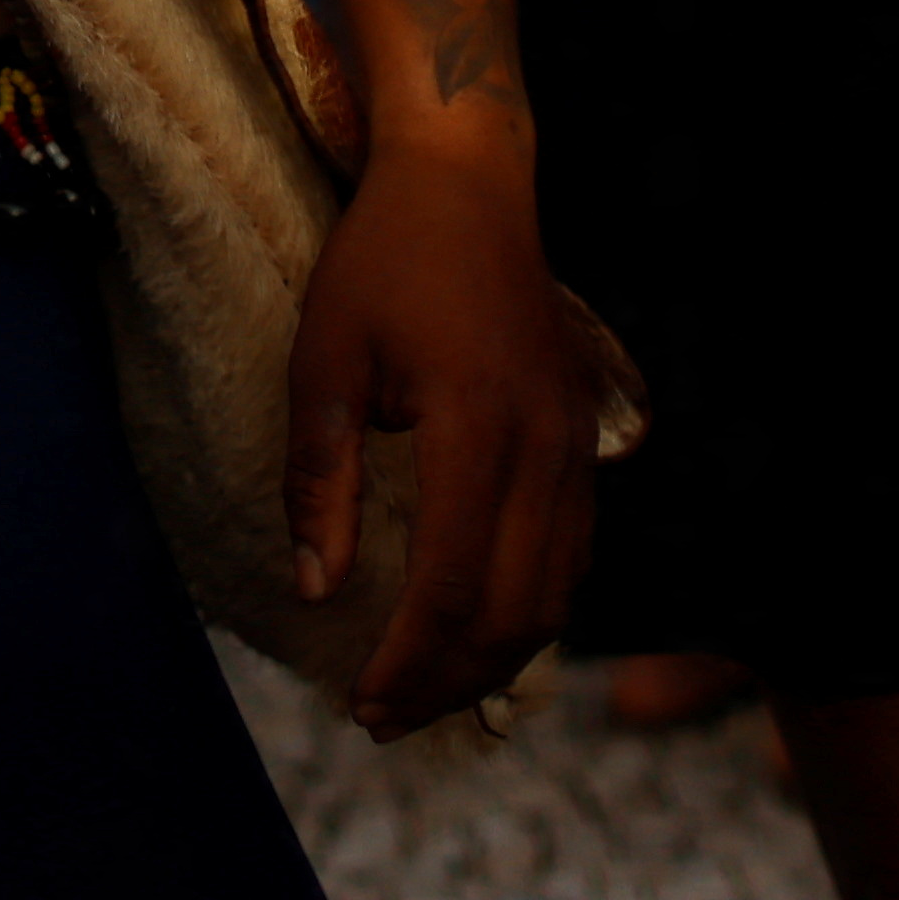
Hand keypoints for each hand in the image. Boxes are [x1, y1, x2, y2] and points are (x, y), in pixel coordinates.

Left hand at [279, 129, 592, 734]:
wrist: (468, 182)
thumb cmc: (383, 262)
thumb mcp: (325, 360)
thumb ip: (320, 478)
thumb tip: (314, 589)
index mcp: (477, 423)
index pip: (455, 584)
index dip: (411, 660)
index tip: (361, 702)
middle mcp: (546, 444)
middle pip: (517, 610)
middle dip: (451, 681)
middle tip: (382, 716)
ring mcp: (577, 443)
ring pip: (557, 594)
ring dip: (495, 659)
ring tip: (425, 691)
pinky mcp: (584, 438)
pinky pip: (574, 554)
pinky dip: (532, 611)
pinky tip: (480, 631)